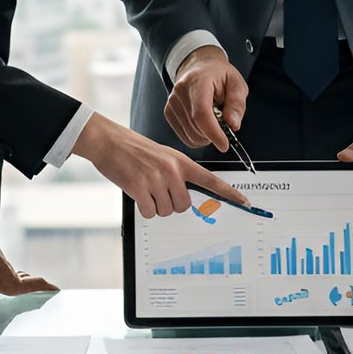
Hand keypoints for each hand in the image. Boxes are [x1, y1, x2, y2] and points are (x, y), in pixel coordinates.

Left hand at [0, 221, 57, 311]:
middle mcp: (9, 275)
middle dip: (41, 290)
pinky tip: (8, 284)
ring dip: (28, 286)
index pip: (36, 285)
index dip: (48, 289)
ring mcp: (1, 269)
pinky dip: (15, 282)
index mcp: (11, 281)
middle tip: (52, 296)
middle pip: (31, 283)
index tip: (60, 292)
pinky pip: (9, 276)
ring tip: (34, 294)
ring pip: (20, 280)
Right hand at [74, 112, 247, 217]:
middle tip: (158, 191)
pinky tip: (136, 193)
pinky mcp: (139, 188)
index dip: (229, 193)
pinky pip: (150, 212)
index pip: (210, 180)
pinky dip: (143, 208)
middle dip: (171, 204)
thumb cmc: (133, 149)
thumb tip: (184, 197)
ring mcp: (156, 179)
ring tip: (144, 188)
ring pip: (166, 211)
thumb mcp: (162, 155)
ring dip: (155, 206)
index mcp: (180, 161)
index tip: (245, 202)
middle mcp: (171, 170)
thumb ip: (176, 172)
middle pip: (184, 205)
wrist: (108, 141)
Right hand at [164, 45, 247, 152]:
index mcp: (198, 82)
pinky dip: (197, 136)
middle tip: (224, 124)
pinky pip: (184, 135)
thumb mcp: (236, 83)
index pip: (201, 113)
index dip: (213, 133)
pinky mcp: (168, 112)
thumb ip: (237, 104)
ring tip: (213, 119)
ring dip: (206, 136)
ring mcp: (172, 103)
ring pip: (190, 135)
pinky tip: (203, 124)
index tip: (224, 145)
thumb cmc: (217, 74)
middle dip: (214, 134)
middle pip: (196, 128)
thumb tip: (232, 124)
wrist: (198, 66)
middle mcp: (180, 92)